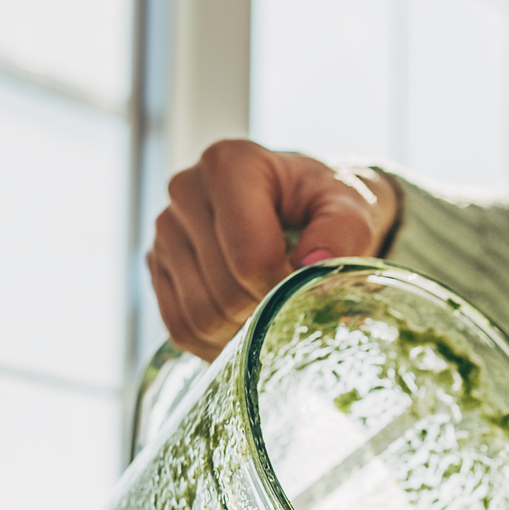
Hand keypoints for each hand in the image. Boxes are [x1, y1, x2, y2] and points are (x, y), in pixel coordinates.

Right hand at [148, 139, 400, 359]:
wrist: (301, 205)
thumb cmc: (325, 204)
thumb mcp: (351, 208)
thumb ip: (345, 232)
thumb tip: (314, 265)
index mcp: (229, 164)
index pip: (250, 257)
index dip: (284, 288)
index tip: (307, 282)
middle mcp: (186, 190)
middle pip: (224, 292)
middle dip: (266, 312)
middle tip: (293, 301)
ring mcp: (166, 230)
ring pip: (199, 317)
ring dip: (243, 334)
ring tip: (272, 313)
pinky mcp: (158, 264)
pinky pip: (180, 328)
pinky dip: (217, 345)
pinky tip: (246, 330)